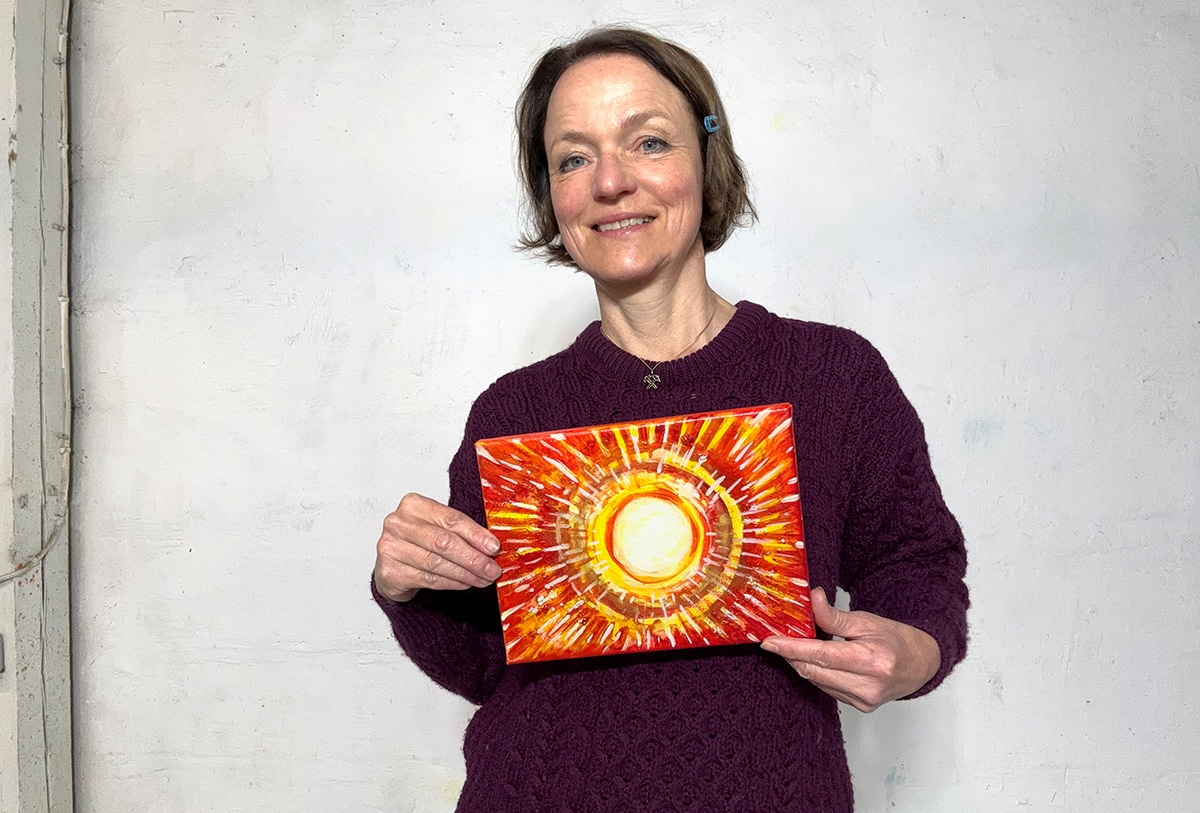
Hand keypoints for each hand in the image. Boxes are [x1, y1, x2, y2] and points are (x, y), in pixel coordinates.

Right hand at [373, 493, 501, 602]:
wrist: (392, 565)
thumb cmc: (419, 543)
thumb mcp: (438, 528)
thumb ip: (460, 532)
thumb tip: (492, 547)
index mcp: (413, 505)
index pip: (450, 519)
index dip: (475, 534)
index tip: (494, 547)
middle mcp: (398, 523)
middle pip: (444, 542)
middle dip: (473, 558)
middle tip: (492, 569)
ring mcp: (390, 548)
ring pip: (437, 563)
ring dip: (465, 573)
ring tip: (483, 578)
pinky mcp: (390, 572)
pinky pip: (428, 579)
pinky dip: (451, 583)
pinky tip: (465, 583)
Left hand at [760, 587, 940, 711]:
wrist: (921, 664)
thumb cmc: (896, 639)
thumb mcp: (866, 620)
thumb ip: (835, 616)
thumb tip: (812, 598)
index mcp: (872, 661)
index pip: (821, 655)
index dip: (791, 648)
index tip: (769, 641)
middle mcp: (869, 686)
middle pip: (814, 671)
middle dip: (791, 655)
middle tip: (775, 639)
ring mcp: (865, 700)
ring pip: (817, 681)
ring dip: (802, 664)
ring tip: (793, 646)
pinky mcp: (861, 708)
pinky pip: (827, 689)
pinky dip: (816, 674)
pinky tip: (814, 661)